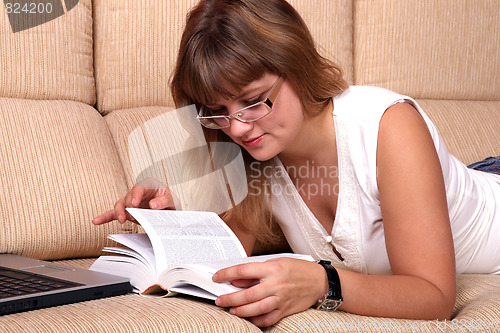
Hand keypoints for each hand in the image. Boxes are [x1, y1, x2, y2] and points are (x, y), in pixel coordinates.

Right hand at [92, 178, 176, 224]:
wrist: (170, 210)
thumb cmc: (170, 203)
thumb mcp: (172, 201)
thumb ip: (164, 201)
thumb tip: (153, 205)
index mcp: (148, 185)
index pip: (139, 187)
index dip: (135, 195)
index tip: (134, 204)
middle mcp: (137, 193)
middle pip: (128, 197)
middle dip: (128, 207)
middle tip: (133, 216)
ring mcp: (131, 203)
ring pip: (120, 205)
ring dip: (119, 213)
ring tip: (122, 220)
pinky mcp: (127, 212)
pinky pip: (114, 214)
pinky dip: (105, 217)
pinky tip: (96, 221)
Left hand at [212, 258, 327, 326]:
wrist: (320, 281)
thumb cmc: (298, 269)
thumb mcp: (276, 262)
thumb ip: (256, 272)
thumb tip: (237, 280)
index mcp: (272, 268)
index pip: (243, 270)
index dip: (227, 274)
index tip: (217, 277)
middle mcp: (276, 284)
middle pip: (247, 294)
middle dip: (230, 298)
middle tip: (219, 299)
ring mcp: (281, 299)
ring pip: (256, 308)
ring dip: (240, 310)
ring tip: (231, 309)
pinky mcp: (285, 310)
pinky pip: (267, 318)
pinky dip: (256, 320)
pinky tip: (248, 317)